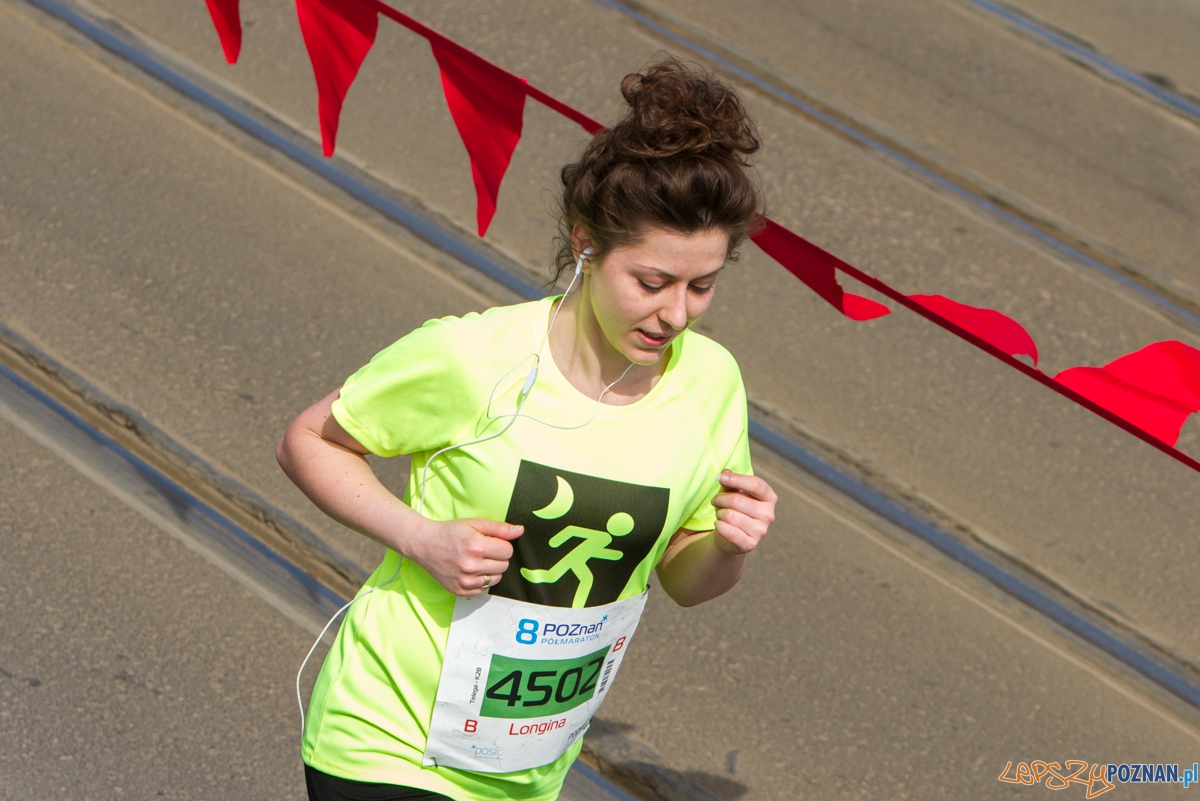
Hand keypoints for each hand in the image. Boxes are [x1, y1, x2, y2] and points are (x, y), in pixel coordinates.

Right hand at [402, 518, 523, 596]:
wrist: (424, 545)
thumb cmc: (450, 532)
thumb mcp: (474, 523)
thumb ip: (499, 528)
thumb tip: (520, 530)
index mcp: (475, 546)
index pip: (508, 551)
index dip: (501, 544)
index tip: (489, 542)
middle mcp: (470, 566)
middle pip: (504, 565)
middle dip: (497, 557)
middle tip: (482, 550)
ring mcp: (465, 581)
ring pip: (496, 579)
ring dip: (491, 570)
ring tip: (476, 560)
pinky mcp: (460, 591)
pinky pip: (484, 589)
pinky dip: (481, 581)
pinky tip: (470, 571)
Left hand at [711, 471, 776, 554]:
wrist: (730, 536)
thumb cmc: (733, 508)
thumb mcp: (732, 492)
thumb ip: (730, 481)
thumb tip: (725, 473)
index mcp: (769, 498)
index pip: (756, 484)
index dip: (736, 479)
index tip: (720, 478)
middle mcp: (769, 515)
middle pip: (737, 500)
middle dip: (720, 499)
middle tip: (716, 501)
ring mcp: (761, 531)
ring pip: (729, 515)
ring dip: (719, 513)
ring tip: (721, 515)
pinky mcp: (750, 544)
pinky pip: (727, 530)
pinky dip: (719, 526)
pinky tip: (720, 525)